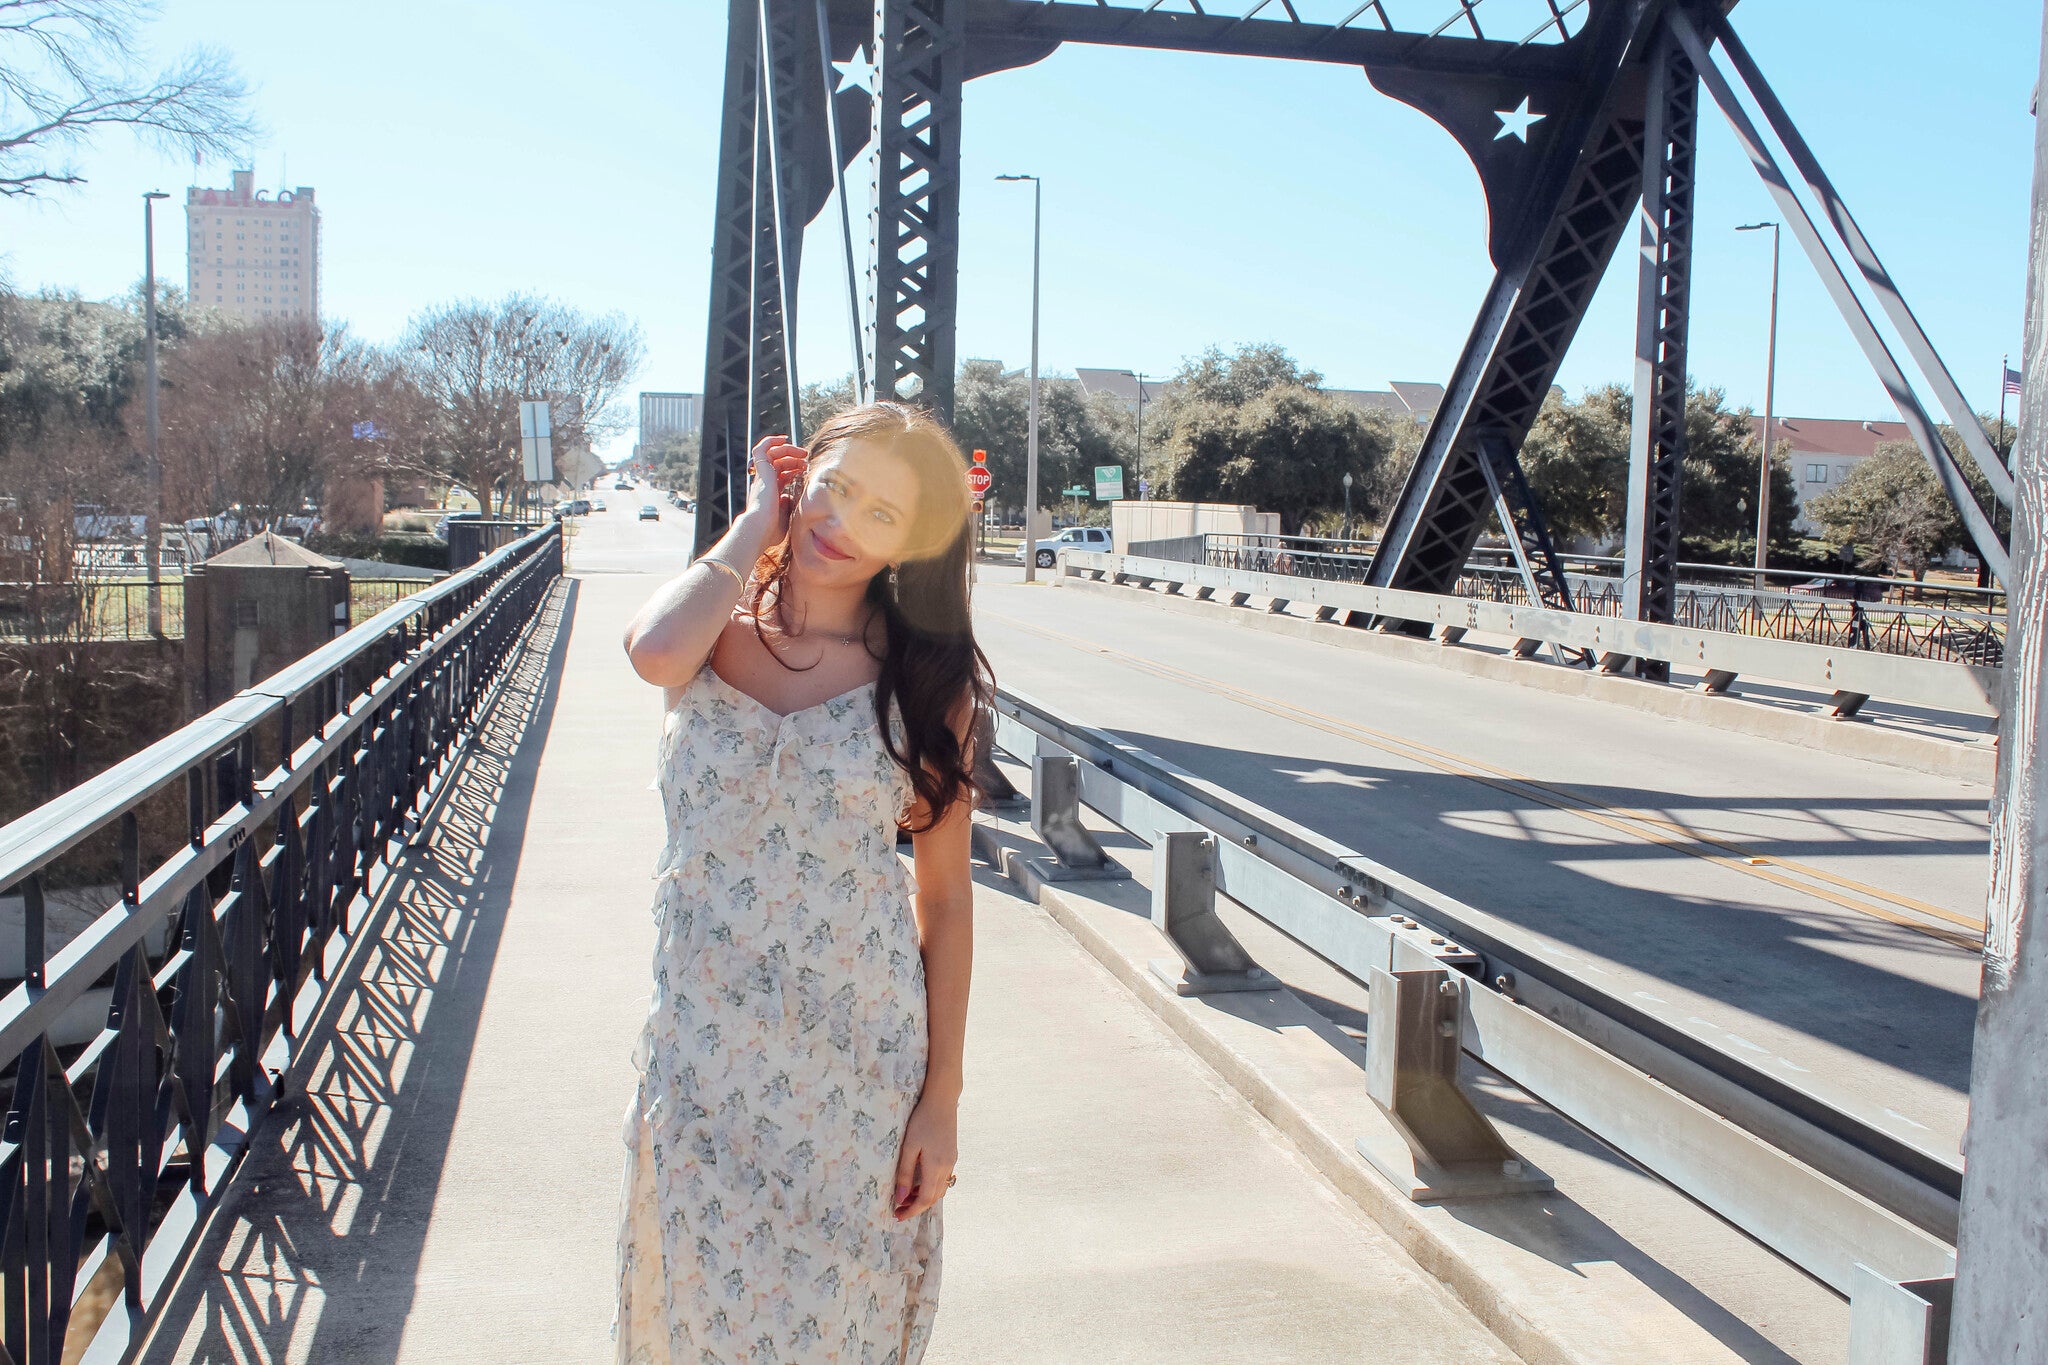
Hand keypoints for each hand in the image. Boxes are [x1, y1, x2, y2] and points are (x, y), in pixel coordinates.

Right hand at [741, 433, 808, 544]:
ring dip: (788, 450)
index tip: (805, 470)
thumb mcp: (785, 518)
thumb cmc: (771, 530)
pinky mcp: (761, 470)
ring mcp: (762, 476)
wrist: (760, 527)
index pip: (780, 476)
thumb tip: (790, 496)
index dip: (793, 470)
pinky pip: (761, 449)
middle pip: (778, 464)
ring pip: (772, 454)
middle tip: (806, 458)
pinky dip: (771, 441)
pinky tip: (784, 439)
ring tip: (803, 452)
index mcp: (770, 494)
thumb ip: (788, 507)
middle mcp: (764, 483)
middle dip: (793, 458)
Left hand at [890, 1094, 957, 1220]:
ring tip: (906, 1197)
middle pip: (934, 1198)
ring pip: (940, 1189)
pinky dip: (931, 1187)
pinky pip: (943, 1179)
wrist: (942, 1101)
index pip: (925, 1199)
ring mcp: (951, 1161)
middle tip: (899, 1209)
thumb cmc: (922, 1121)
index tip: (898, 1216)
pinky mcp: (952, 1155)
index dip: (911, 1211)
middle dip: (917, 1207)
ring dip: (924, 1197)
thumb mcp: (909, 1147)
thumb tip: (900, 1198)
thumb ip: (905, 1174)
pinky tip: (919, 1182)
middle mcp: (946, 1167)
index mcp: (935, 1167)